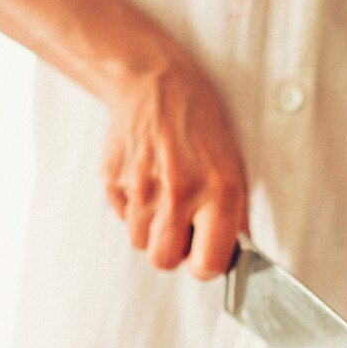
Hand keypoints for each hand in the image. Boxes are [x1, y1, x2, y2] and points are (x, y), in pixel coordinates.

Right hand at [102, 62, 246, 278]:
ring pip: (140, 242)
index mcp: (218, 192)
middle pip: (164, 261)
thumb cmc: (202, 125)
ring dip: (152, 229)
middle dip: (173, 250)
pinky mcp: (113, 181)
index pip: (207, 264)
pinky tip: (146, 180)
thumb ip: (233, 214)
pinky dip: (134, 208)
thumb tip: (232, 256)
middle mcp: (178, 193)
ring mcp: (141, 188)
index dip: (206, 265)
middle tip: (182, 227)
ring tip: (164, 196)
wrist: (157, 83)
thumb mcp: (233, 165)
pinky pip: (123, 218)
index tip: (207, 255)